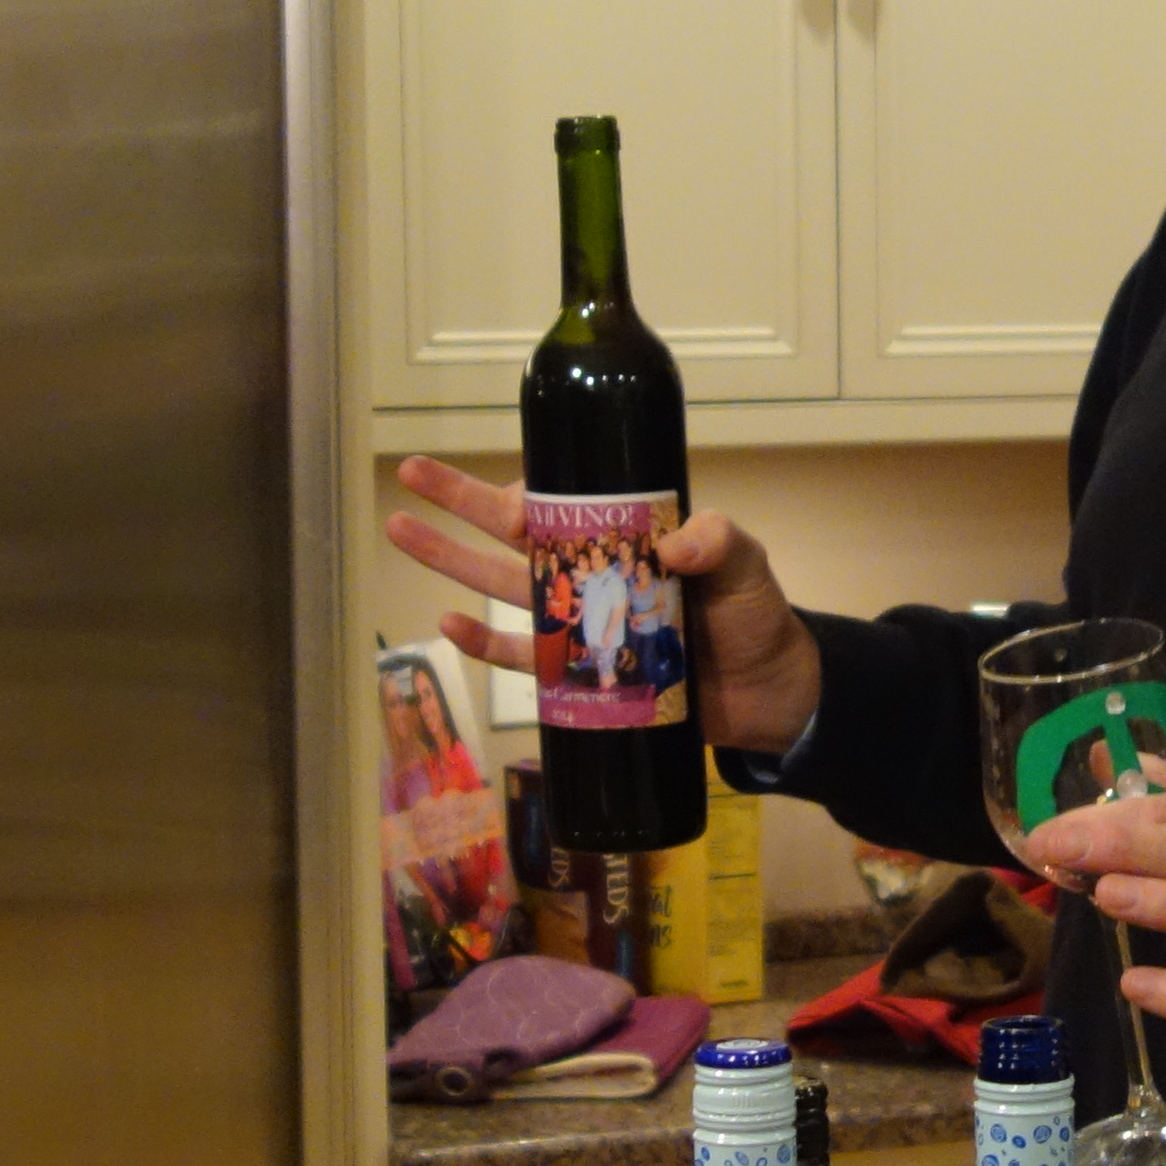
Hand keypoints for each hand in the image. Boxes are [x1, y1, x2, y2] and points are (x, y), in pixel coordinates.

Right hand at [378, 457, 823, 761]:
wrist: (766, 694)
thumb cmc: (754, 619)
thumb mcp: (745, 566)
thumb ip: (717, 545)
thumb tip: (675, 546)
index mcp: (624, 536)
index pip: (562, 504)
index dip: (525, 494)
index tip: (501, 493)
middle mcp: (591, 571)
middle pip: (512, 532)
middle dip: (459, 502)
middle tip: (409, 472)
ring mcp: (578, 619)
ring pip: (500, 583)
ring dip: (449, 558)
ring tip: (399, 529)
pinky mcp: (577, 670)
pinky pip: (520, 653)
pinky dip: (483, 642)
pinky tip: (446, 624)